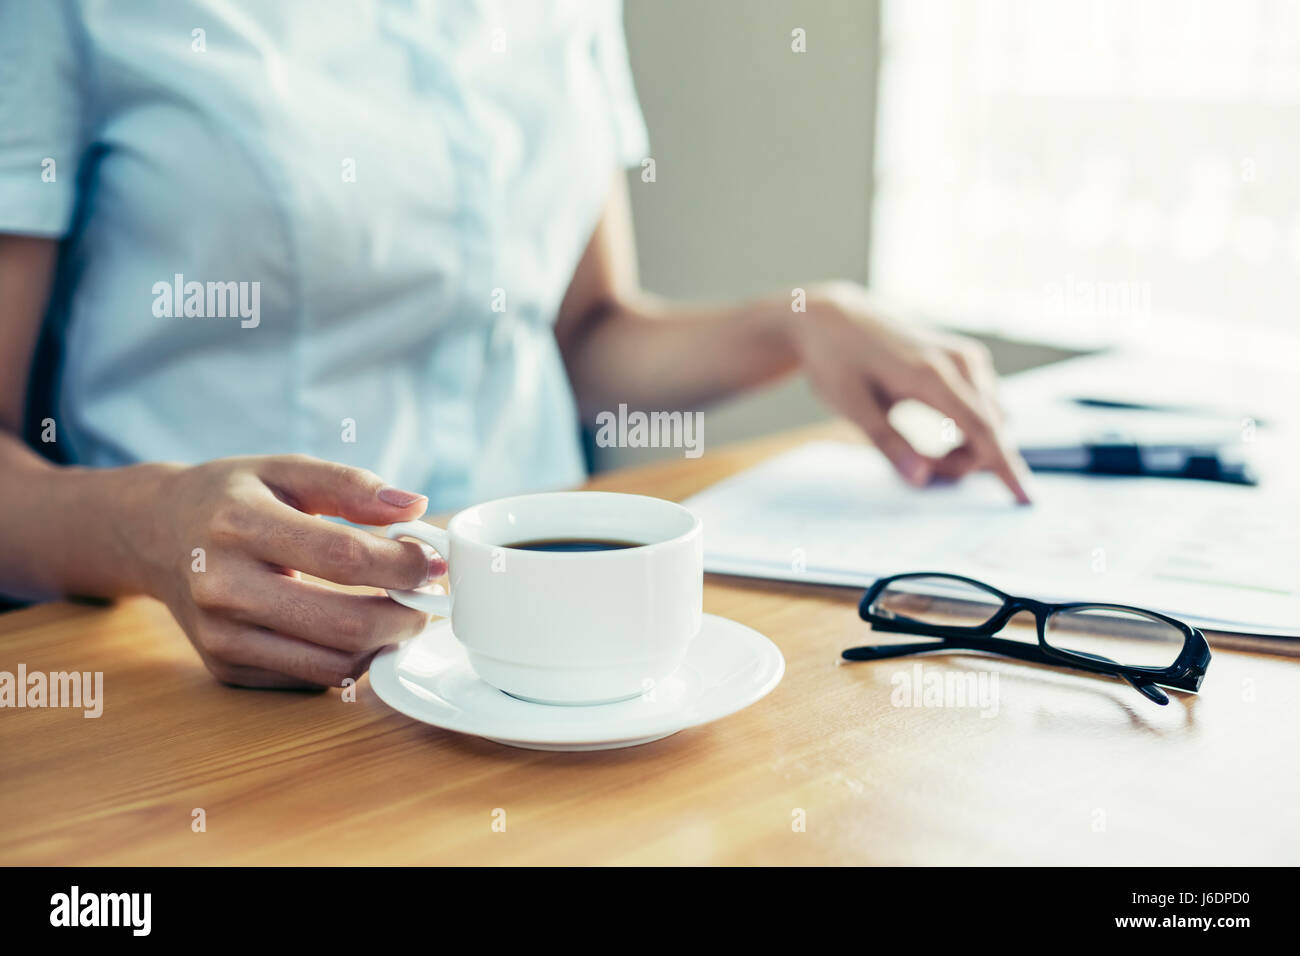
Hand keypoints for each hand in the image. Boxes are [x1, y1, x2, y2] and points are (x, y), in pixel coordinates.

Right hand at [135, 455, 442, 687]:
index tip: (434, 561)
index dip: (405, 564)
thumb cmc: (232, 498)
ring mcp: (221, 637)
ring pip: (335, 663)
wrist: (155, 535)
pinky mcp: (226, 669)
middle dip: (407, 615)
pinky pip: (311, 678)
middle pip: (346, 623)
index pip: (345, 557)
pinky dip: (350, 659)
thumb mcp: (286, 470)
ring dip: (385, 643)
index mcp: (240, 525)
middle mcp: (224, 587)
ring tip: (400, 611)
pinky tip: (357, 627)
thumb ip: (352, 484)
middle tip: (428, 597)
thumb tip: (417, 506)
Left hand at [790, 282, 1032, 502]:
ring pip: (992, 421)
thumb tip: (920, 479)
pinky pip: (985, 407)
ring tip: (919, 448)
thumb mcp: (851, 407)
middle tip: (914, 467)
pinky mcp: (967, 359)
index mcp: (932, 375)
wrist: (834, 318)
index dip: (1005, 468)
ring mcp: (968, 358)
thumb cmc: (836, 361)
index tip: (1026, 500)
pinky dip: (968, 429)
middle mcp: (961, 362)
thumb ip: (888, 444)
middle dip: (962, 462)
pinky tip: (937, 431)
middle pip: (990, 431)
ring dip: (966, 447)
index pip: (982, 429)